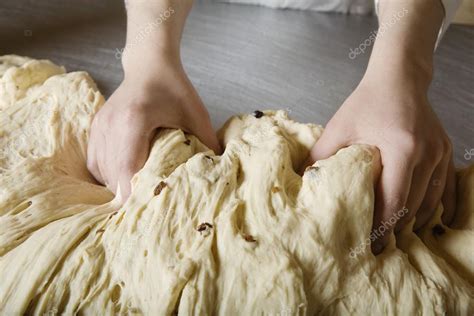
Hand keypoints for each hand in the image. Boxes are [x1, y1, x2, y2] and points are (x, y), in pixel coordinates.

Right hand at [87, 59, 219, 201]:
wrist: (149, 66)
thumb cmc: (174, 89)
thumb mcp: (196, 115)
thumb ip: (208, 144)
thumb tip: (218, 173)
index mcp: (134, 121)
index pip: (127, 169)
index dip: (134, 196)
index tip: (148, 212)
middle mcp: (110, 126)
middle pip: (114, 176)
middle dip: (130, 196)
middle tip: (149, 207)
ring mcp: (99, 128)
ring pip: (103, 173)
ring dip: (119, 187)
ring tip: (139, 193)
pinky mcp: (95, 129)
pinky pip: (96, 164)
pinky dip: (109, 176)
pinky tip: (125, 178)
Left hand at [305, 73, 455, 253]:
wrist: (398, 79)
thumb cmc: (367, 101)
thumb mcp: (339, 126)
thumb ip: (321, 155)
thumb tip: (306, 181)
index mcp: (401, 148)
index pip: (394, 200)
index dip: (382, 227)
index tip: (371, 245)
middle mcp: (426, 154)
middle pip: (413, 205)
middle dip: (395, 229)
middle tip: (379, 246)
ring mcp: (440, 153)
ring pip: (430, 201)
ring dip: (414, 221)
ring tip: (395, 236)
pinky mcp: (445, 151)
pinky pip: (446, 188)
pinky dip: (436, 207)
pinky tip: (426, 220)